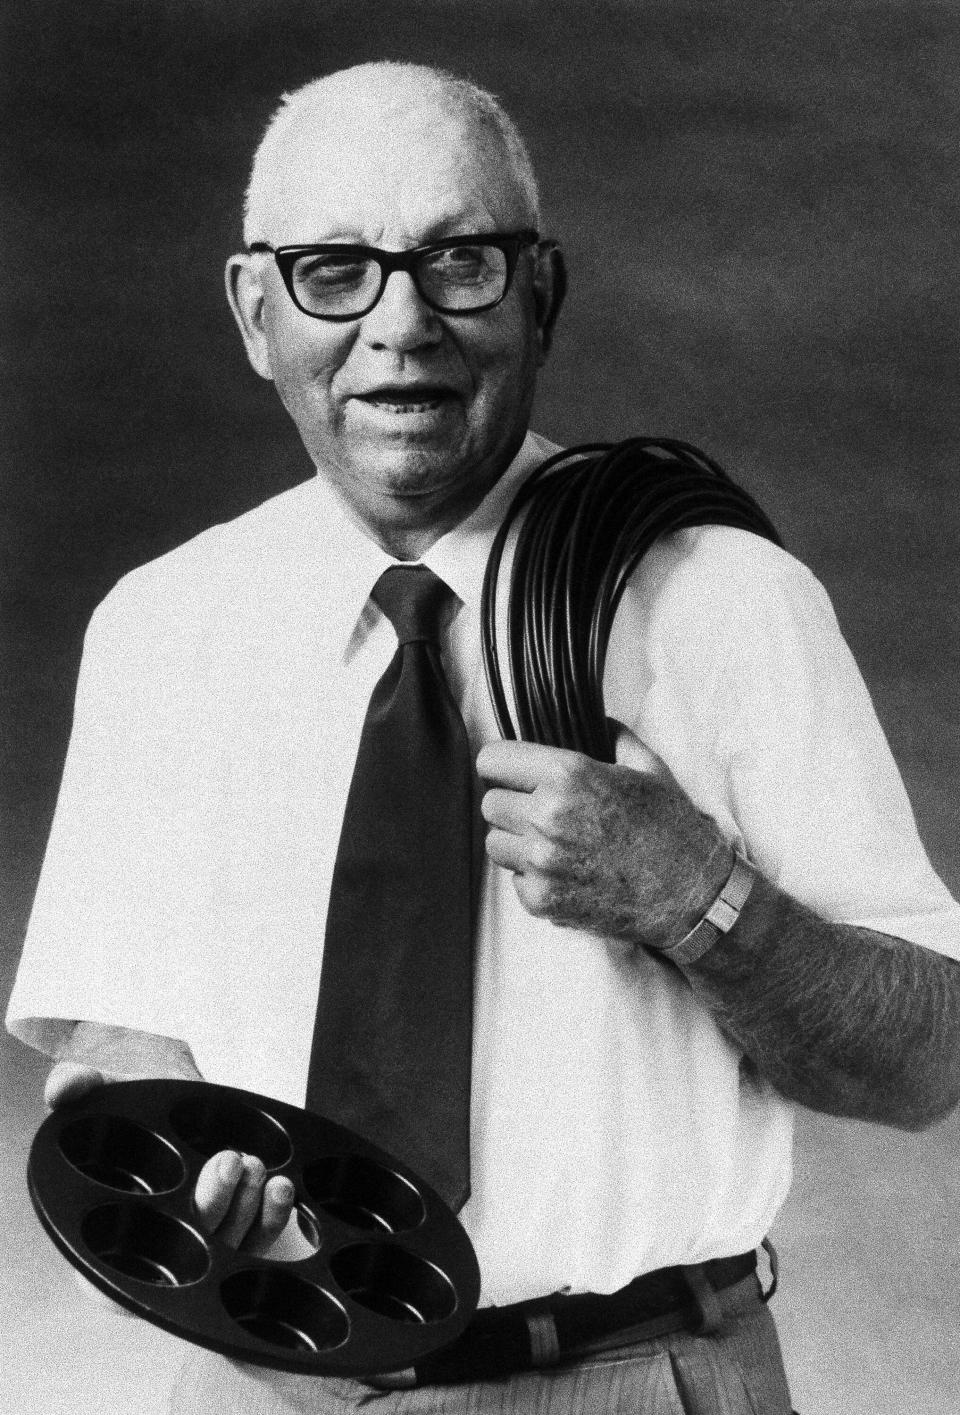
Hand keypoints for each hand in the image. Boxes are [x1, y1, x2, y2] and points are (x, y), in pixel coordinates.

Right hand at [45, 1023, 296, 1256]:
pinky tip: (279, 1186)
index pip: (118, 1270)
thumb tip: (63, 1086)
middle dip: (210, 1210)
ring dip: (245, 1212)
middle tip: (225, 1160)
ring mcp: (202, 1249)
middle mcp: (154, 1257)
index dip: (146, 1255)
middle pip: (186, 1262)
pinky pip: (259, 1244)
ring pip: (227, 1255)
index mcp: (105, 1240)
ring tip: (252, 1163)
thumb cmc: (133, 1107)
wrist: (174, 1097)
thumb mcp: (104, 1092)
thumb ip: (80, 1086)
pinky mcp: (239, 1237)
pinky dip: (273, 1218)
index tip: (168, 1206)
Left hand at [477, 732, 732, 950]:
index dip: (503, 766)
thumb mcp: (649, 768)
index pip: (491, 760)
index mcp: (568, 775)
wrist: (693, 896)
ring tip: (554, 842)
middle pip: (489, 803)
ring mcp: (542, 862)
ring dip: (517, 842)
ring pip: (495, 843)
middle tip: (541, 811)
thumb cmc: (673, 829)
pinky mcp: (543, 900)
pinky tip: (567, 871)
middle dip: (511, 804)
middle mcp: (547, 817)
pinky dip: (533, 877)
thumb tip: (597, 719)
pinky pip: (514, 880)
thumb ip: (613, 736)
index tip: (513, 773)